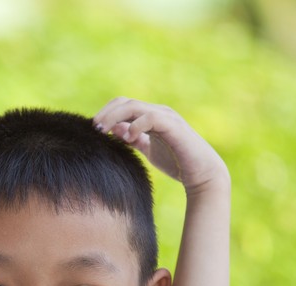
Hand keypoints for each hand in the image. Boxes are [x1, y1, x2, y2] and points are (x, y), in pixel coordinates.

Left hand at [93, 97, 228, 195]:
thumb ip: (132, 139)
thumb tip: (113, 130)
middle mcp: (158, 112)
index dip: (106, 113)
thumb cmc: (176, 162)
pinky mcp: (174, 126)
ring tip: (104, 131)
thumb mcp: (148, 149)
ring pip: (135, 107)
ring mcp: (167, 117)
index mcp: (151, 117)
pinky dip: (136, 125)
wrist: (202, 173)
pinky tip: (128, 138)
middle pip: (125, 102)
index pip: (123, 105)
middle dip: (106, 113)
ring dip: (115, 117)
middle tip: (94, 128)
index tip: (93, 129)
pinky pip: (151, 118)